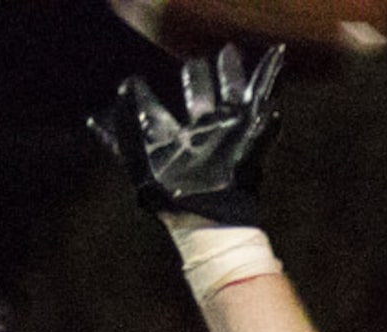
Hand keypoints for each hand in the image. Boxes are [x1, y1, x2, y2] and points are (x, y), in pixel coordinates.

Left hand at [96, 43, 284, 224]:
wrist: (211, 222)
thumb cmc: (173, 203)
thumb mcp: (139, 168)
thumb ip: (123, 136)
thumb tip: (110, 102)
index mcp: (171, 141)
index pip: (153, 112)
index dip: (140, 97)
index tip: (130, 83)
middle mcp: (198, 135)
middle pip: (196, 96)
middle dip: (196, 78)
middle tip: (196, 64)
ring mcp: (225, 134)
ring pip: (228, 93)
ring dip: (230, 73)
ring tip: (228, 54)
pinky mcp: (250, 135)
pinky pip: (262, 97)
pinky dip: (270, 75)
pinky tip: (276, 56)